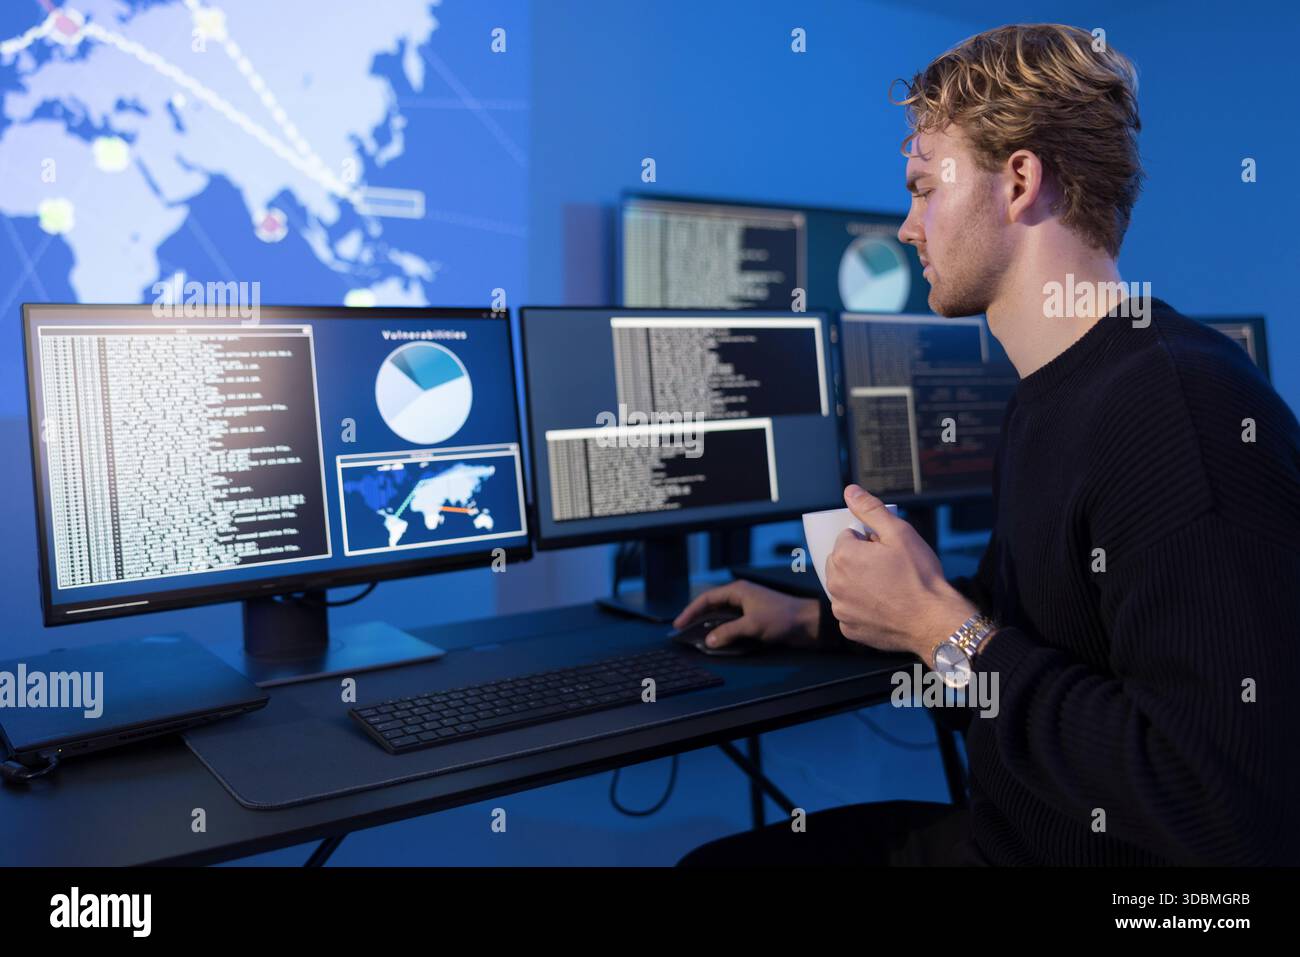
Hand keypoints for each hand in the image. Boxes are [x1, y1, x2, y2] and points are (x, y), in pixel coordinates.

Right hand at [672, 580, 821, 650]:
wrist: (808, 623)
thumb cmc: (781, 618)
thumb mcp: (752, 625)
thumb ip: (728, 632)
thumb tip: (708, 641)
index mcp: (738, 591)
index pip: (707, 598)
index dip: (691, 610)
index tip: (679, 624)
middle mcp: (741, 597)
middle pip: (713, 607)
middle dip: (698, 619)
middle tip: (684, 633)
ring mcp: (748, 608)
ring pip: (722, 617)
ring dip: (711, 627)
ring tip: (698, 639)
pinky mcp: (755, 619)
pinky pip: (733, 625)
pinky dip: (723, 632)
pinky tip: (718, 642)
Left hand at [825, 484, 976, 662]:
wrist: (934, 621)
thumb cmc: (920, 577)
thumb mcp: (899, 533)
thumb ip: (870, 510)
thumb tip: (850, 492)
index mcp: (844, 556)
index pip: (848, 537)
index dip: (868, 541)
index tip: (886, 551)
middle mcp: (835, 583)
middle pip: (841, 561)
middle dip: (859, 560)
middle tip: (889, 568)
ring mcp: (841, 609)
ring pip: (844, 586)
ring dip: (858, 583)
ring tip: (888, 588)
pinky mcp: (849, 628)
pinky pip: (850, 610)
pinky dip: (862, 607)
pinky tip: (884, 606)